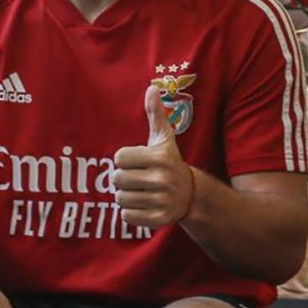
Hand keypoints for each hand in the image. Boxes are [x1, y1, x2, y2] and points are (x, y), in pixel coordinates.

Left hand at [113, 85, 194, 227]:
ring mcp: (161, 201)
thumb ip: (155, 115)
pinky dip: (131, 213)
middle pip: (117, 179)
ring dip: (127, 196)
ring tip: (142, 192)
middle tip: (139, 179)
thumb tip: (151, 88)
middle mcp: (162, 179)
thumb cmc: (168, 163)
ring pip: (120, 199)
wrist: (191, 194)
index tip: (139, 162)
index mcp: (161, 158)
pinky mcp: (158, 220)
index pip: (119, 158)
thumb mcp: (163, 140)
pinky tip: (145, 205)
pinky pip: (125, 216)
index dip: (125, 160)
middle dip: (124, 179)